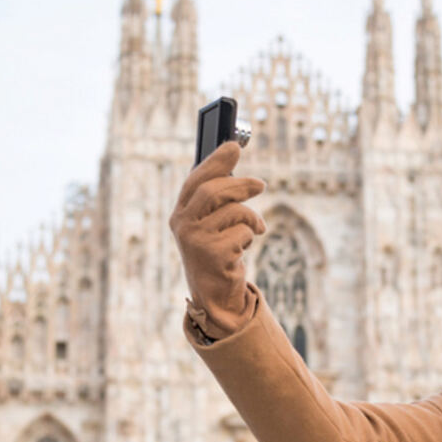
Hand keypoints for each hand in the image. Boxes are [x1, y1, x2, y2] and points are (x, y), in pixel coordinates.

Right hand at [169, 142, 266, 337]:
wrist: (215, 296)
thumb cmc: (216, 254)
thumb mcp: (212, 223)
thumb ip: (218, 195)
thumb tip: (232, 152)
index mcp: (180, 213)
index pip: (195, 179)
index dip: (215, 160)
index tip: (234, 146)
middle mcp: (183, 224)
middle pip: (214, 190)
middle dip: (242, 184)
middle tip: (261, 185)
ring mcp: (195, 240)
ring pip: (233, 210)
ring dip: (251, 217)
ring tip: (255, 228)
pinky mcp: (213, 254)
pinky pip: (243, 231)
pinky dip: (250, 237)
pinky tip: (243, 248)